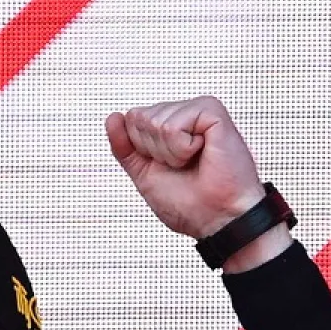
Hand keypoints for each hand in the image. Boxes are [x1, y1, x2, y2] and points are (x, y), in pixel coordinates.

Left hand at [105, 96, 289, 271]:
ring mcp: (199, 110)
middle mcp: (184, 114)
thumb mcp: (144, 173)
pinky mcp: (213, 112)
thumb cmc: (190, 202)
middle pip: (140, 118)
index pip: (131, 118)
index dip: (141, 149)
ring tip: (194, 161)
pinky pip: (174, 125)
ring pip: (155, 122)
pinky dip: (182, 148)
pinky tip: (202, 153)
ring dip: (170, 153)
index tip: (168, 166)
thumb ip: (125, 146)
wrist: (217, 219)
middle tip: (183, 166)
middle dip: (154, 151)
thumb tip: (113, 117)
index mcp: (170, 125)